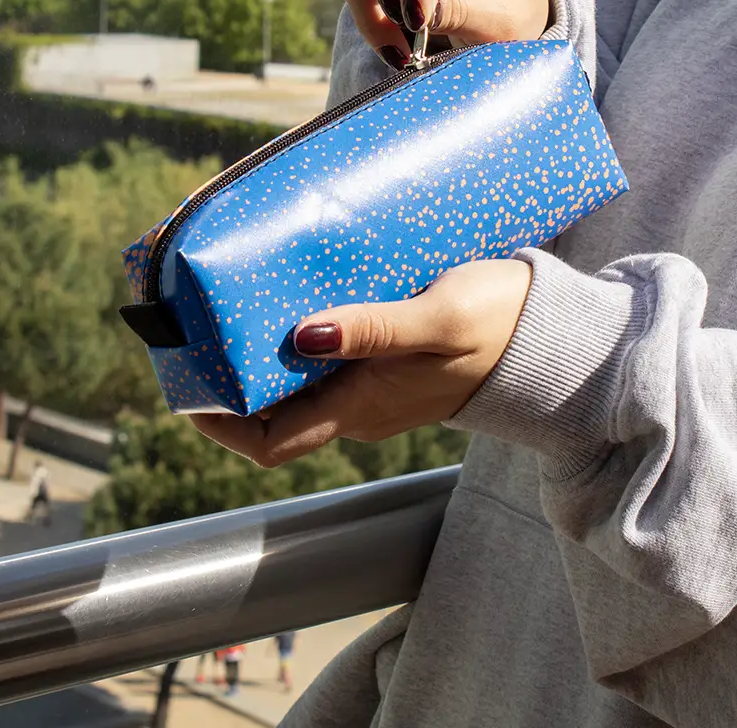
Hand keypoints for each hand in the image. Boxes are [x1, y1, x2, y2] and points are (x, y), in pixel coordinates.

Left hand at [192, 259, 531, 466]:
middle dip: (228, 378)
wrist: (552, 337)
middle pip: (272, 410)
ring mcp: (372, 384)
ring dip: (259, 352)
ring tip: (231, 302)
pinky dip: (297, 333)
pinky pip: (326, 357)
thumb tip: (301, 334)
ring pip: (296, 382)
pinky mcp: (387, 358)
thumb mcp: (438, 321)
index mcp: (362, 408)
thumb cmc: (501, 329)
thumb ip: (374, 328)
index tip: (184, 386)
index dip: (219, 423)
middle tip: (196, 326)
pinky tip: (291, 293)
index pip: (270, 443)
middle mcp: (358, 405)